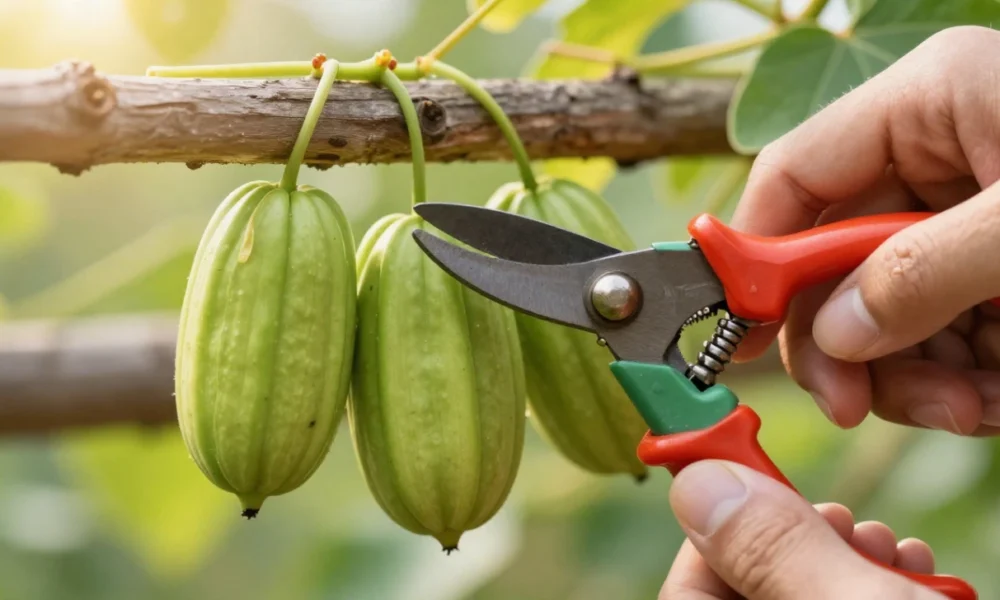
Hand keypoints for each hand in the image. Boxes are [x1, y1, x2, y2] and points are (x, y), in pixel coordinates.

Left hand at [660, 461, 947, 598]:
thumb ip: (778, 557)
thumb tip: (700, 488)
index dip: (711, 539)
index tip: (747, 483)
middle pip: (753, 596)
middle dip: (794, 543)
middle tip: (847, 522)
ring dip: (849, 564)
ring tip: (896, 553)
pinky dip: (882, 594)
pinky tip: (922, 581)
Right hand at [731, 25, 999, 435]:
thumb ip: (922, 276)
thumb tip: (836, 339)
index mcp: (931, 101)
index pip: (793, 174)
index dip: (757, 253)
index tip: (740, 331)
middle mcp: (938, 153)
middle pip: (831, 254)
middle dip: (844, 336)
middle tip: (851, 401)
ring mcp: (966, 216)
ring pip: (881, 308)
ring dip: (908, 373)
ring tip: (966, 407)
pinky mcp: (997, 269)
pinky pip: (939, 332)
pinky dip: (955, 379)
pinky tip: (993, 397)